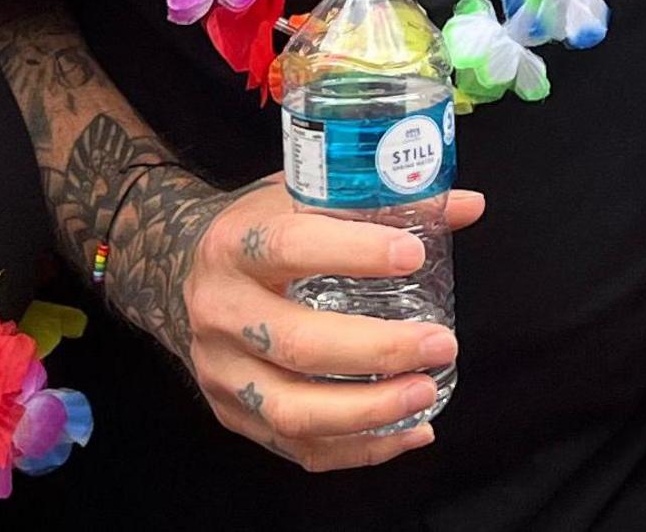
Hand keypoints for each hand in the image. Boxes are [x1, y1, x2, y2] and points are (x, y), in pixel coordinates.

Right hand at [180, 180, 486, 470]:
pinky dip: (359, 448)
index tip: (413, 255)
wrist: (176, 270)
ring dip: (369, 412)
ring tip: (425, 393)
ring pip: (293, 410)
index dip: (354, 252)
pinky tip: (408, 431)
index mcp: (235, 247)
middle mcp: (221, 312)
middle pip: (298, 344)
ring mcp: (222, 371)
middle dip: (379, 351)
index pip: (290, 248)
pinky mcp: (231, 412)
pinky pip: (297, 446)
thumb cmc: (256, 231)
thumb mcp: (302, 196)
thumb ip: (380, 201)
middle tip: (440, 344)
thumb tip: (468, 206)